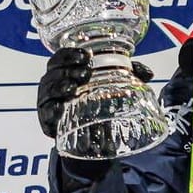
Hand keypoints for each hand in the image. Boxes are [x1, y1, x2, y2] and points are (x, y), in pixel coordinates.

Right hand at [37, 50, 152, 138]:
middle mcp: (54, 86)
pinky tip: (61, 107)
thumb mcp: (115, 88)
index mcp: (66, 73)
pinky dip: (51, 109)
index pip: (60, 58)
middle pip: (52, 72)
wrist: (94, 138)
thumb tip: (147, 73)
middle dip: (67, 70)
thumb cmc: (100, 105)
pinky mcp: (48, 123)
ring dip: (60, 86)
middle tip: (85, 72)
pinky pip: (45, 114)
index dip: (69, 54)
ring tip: (73, 88)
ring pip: (47, 90)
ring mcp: (49, 104)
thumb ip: (130, 75)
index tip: (86, 55)